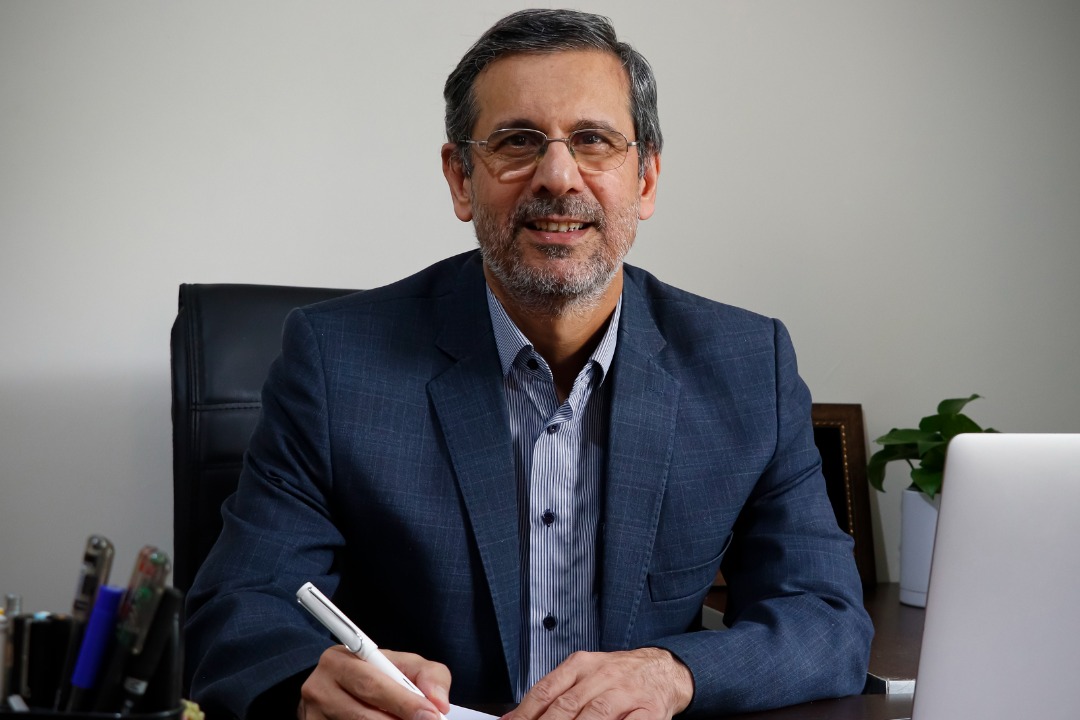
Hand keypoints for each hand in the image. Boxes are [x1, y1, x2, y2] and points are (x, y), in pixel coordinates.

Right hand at [298, 646, 450, 719]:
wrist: (335, 689)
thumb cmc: (375, 675)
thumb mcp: (402, 664)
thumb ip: (427, 675)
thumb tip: (439, 703)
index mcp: (340, 661)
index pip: (373, 683)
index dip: (403, 702)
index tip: (430, 715)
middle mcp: (320, 688)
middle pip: (363, 715)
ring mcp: (314, 716)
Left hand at [505, 648, 693, 719]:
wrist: (662, 669)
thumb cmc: (617, 676)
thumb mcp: (583, 675)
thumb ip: (552, 694)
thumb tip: (514, 718)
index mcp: (581, 664)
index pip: (546, 690)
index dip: (526, 713)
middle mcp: (602, 675)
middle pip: (567, 705)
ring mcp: (626, 692)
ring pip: (595, 714)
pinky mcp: (648, 710)